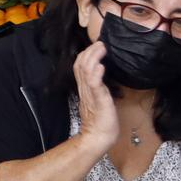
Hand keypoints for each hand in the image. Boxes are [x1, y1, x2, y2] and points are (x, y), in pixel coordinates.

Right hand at [73, 41, 118, 155]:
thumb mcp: (97, 99)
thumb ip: (96, 87)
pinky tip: (100, 66)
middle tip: (100, 42)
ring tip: (101, 48)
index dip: (85, 54)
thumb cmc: (101, 121)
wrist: (98, 137)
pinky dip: (96, 74)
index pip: (79, 66)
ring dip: (93, 57)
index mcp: (84, 88)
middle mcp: (85, 89)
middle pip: (80, 64)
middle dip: (89, 51)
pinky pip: (94, 85)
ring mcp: (91, 94)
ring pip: (86, 71)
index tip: (95, 46)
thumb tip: (100, 76)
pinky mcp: (98, 101)